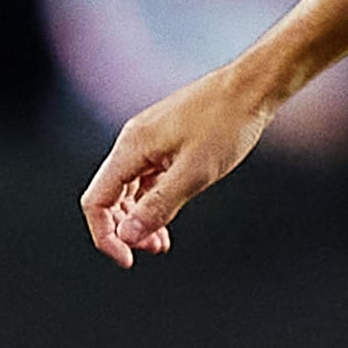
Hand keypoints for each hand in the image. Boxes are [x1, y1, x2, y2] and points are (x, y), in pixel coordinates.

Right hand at [77, 65, 282, 265]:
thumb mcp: (194, 174)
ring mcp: (148, 142)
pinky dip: (153, 202)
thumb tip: (128, 235)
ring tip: (162, 242)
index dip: (106, 235)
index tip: (128, 259)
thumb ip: (158, 206)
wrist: (250, 89)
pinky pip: (147, 179)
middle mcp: (133, 143)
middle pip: (109, 197)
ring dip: (140, 218)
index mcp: (131, 148)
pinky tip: (169, 218)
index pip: (97, 200)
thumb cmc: (226, 124)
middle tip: (154, 249)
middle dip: (125, 229)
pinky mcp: (165, 142)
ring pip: (130, 190)